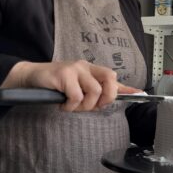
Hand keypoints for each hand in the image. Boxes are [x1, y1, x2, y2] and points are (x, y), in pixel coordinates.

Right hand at [0, 60, 140, 111]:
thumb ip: (94, 91)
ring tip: (71, 105)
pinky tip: (61, 104)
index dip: (127, 87)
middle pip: (109, 81)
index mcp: (90, 70)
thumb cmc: (55, 85)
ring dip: (83, 106)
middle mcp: (85, 67)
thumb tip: (117, 96)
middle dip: (105, 99)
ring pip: (94, 92)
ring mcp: (75, 69)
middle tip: (89, 106)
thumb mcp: (76, 86)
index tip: (141, 93)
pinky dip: (70, 106)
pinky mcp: (64, 75)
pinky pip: (76, 96)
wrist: (31, 78)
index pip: (112, 77)